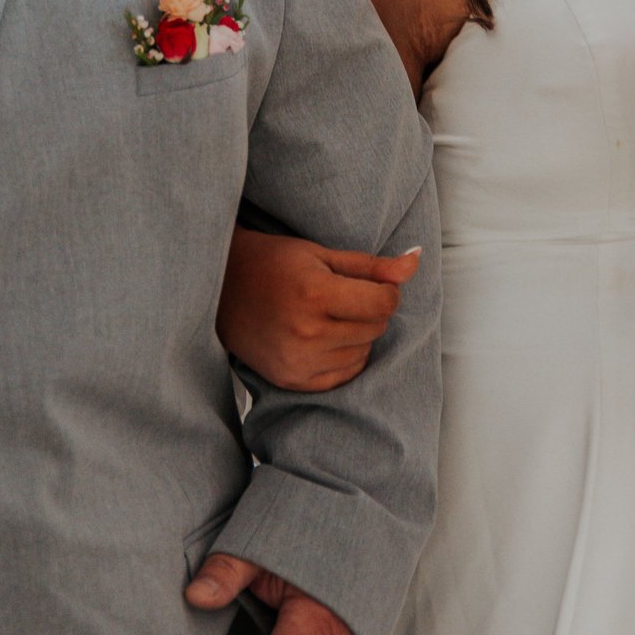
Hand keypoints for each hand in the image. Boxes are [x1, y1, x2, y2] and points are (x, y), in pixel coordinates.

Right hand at [218, 232, 421, 392]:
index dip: (385, 290)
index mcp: (315, 294)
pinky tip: (322, 337)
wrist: (219, 288)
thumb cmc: (273, 263)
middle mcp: (307, 333)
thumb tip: (416, 261)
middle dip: (369, 310)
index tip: (368, 282)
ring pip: (363, 352)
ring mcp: (297, 361)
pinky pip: (344, 375)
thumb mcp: (322, 254)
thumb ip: (372, 266)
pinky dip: (343, 357)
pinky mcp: (291, 380)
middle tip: (341, 296)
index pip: (384, 303)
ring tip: (327, 315)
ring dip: (356, 334)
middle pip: (376, 328)